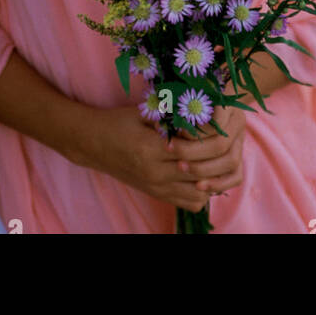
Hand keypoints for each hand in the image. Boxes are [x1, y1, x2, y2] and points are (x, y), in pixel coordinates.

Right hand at [77, 104, 243, 210]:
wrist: (93, 144)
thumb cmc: (118, 122)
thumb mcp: (143, 112)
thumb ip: (170, 116)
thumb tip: (200, 114)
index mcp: (150, 149)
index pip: (192, 148)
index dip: (208, 136)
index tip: (215, 122)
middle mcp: (155, 173)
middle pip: (199, 171)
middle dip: (214, 156)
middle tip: (222, 138)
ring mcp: (157, 188)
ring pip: (199, 192)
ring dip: (211, 176)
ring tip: (213, 156)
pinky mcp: (157, 195)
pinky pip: (190, 202)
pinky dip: (203, 190)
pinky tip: (202, 172)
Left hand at [174, 103, 245, 196]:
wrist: (206, 109)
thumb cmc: (188, 101)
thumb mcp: (183, 99)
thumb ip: (176, 110)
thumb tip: (160, 126)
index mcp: (228, 105)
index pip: (216, 121)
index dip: (195, 130)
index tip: (174, 132)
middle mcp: (237, 123)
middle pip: (221, 143)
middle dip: (193, 151)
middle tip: (170, 151)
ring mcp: (240, 143)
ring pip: (230, 161)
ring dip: (204, 168)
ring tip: (180, 168)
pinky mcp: (239, 160)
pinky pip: (236, 176)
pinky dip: (218, 184)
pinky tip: (198, 187)